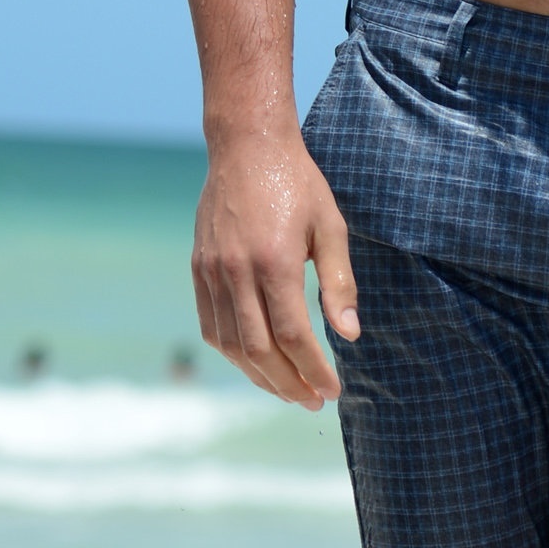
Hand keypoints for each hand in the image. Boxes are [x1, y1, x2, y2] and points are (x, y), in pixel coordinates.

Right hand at [192, 133, 357, 408]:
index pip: (294, 336)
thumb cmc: (298, 184)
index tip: (333, 390)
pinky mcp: (199, 269)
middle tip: (313, 401)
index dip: (314, 370)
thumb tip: (350, 335)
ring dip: (259, 376)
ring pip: (231, 345)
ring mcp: (213, 272)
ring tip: (288, 390)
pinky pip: (211, 326)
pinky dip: (233, 353)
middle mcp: (237, 272)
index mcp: (275, 261)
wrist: (246, 146)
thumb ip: (340, 283)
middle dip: (289, 384)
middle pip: (260, 350)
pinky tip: (256, 362)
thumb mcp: (332, 227)